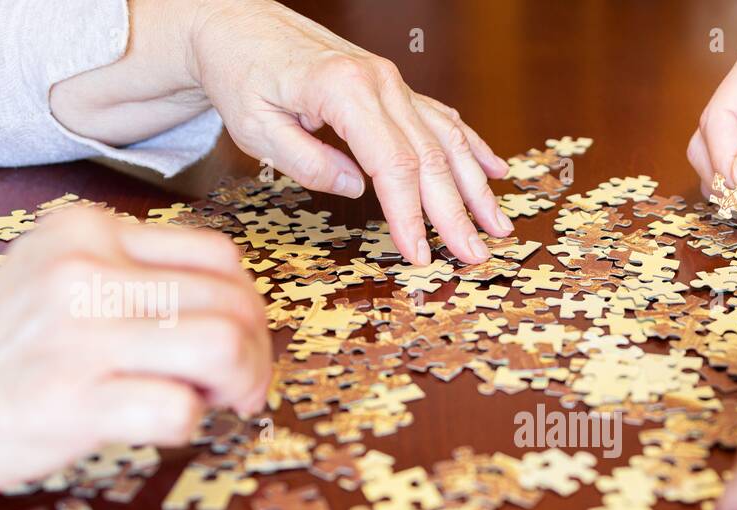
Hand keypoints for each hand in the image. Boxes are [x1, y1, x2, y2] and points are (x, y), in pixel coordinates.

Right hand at [0, 208, 268, 507]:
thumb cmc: (3, 350)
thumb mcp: (61, 277)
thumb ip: (140, 279)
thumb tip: (239, 311)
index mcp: (87, 230)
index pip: (221, 258)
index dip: (250, 307)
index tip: (241, 340)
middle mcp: (84, 271)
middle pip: (233, 303)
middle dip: (255, 353)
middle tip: (240, 386)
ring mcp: (77, 335)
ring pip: (222, 347)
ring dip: (240, 383)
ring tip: (217, 402)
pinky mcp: (71, 400)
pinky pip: (179, 410)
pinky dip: (188, 424)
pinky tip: (163, 424)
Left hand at [49, 0, 511, 266]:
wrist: (238, 26)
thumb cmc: (242, 76)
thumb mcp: (256, 128)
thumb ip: (306, 162)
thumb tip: (357, 187)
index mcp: (345, 90)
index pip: (393, 165)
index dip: (410, 215)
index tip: (420, 255)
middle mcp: (380, 82)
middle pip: (431, 158)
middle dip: (456, 214)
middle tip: (474, 256)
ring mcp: (393, 83)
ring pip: (448, 139)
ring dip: (476, 187)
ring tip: (498, 227)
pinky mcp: (394, 88)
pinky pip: (443, 118)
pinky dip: (473, 146)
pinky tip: (496, 171)